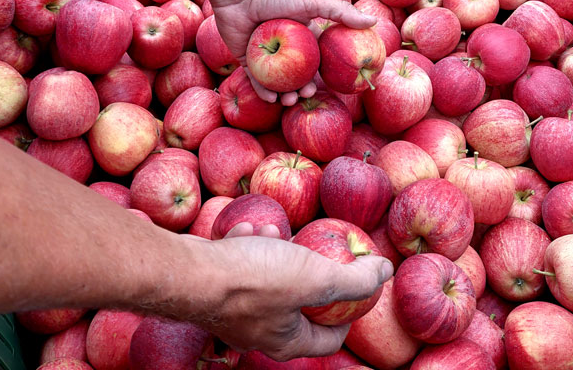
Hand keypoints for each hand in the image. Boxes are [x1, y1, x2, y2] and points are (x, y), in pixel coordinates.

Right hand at [179, 234, 392, 361]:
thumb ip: (354, 279)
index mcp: (288, 342)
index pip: (330, 339)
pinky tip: (246, 231)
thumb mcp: (315, 276)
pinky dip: (248, 248)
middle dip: (307, 272)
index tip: (353, 287)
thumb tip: (384, 271)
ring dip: (275, 253)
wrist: (188, 272)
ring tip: (274, 235)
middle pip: (297, 305)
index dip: (348, 314)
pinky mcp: (214, 290)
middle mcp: (260, 334)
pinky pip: (240, 269)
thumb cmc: (254, 280)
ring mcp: (233, 313)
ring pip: (267, 280)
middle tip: (310, 251)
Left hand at [211, 0, 376, 105]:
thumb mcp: (314, 2)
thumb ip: (342, 13)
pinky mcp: (246, 59)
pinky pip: (256, 80)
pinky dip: (263, 91)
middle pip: (296, 75)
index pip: (314, 62)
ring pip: (277, 82)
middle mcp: (285, 47)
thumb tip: (374, 22)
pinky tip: (271, 99)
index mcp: (302, 37)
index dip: (319, 77)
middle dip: (302, 89)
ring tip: (288, 101)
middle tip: (305, 95)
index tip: (324, 87)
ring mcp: (265, 55)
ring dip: (284, 94)